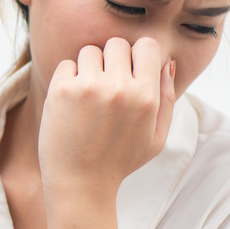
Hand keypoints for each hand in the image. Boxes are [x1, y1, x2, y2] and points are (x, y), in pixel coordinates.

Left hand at [38, 37, 175, 203]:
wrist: (80, 184)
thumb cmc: (119, 161)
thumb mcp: (156, 138)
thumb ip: (166, 98)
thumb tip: (167, 62)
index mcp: (146, 98)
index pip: (147, 46)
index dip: (138, 55)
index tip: (129, 73)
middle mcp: (120, 88)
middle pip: (117, 44)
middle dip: (112, 60)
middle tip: (106, 87)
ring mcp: (89, 87)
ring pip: (90, 51)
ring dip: (89, 68)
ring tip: (88, 97)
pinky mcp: (62, 90)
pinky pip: (67, 64)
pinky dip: (68, 78)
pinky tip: (71, 103)